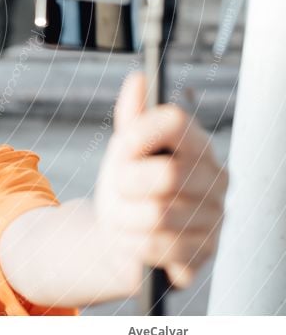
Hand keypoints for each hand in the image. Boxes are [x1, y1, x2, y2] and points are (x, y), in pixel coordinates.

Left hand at [94, 72, 227, 291]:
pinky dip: (135, 245)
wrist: (119, 235)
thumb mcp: (124, 150)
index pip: (174, 122)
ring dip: (124, 218)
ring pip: (158, 216)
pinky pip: (161, 249)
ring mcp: (216, 219)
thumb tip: (139, 79)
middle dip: (126, 185)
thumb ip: (132, 116)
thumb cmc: (126, 186)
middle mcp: (216, 180)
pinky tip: (135, 241)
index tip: (122, 145)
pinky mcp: (204, 255)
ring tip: (122, 218)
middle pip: (166, 175)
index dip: (140, 133)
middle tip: (118, 189)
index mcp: (198, 146)